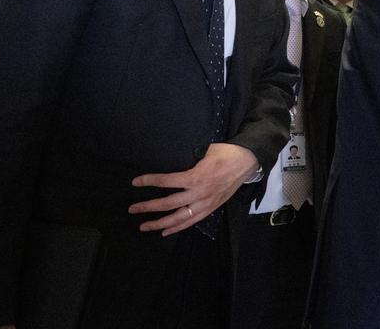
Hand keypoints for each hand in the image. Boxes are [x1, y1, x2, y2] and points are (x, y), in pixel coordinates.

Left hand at [130, 142, 258, 235]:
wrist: (247, 163)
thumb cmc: (225, 153)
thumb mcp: (206, 149)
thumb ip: (189, 156)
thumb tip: (173, 154)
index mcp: (195, 177)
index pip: (166, 181)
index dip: (149, 181)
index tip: (135, 182)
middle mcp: (198, 194)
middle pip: (168, 204)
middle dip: (148, 207)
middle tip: (132, 209)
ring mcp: (204, 204)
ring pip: (178, 218)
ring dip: (159, 223)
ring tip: (143, 226)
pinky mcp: (210, 208)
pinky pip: (191, 221)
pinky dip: (177, 227)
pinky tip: (165, 231)